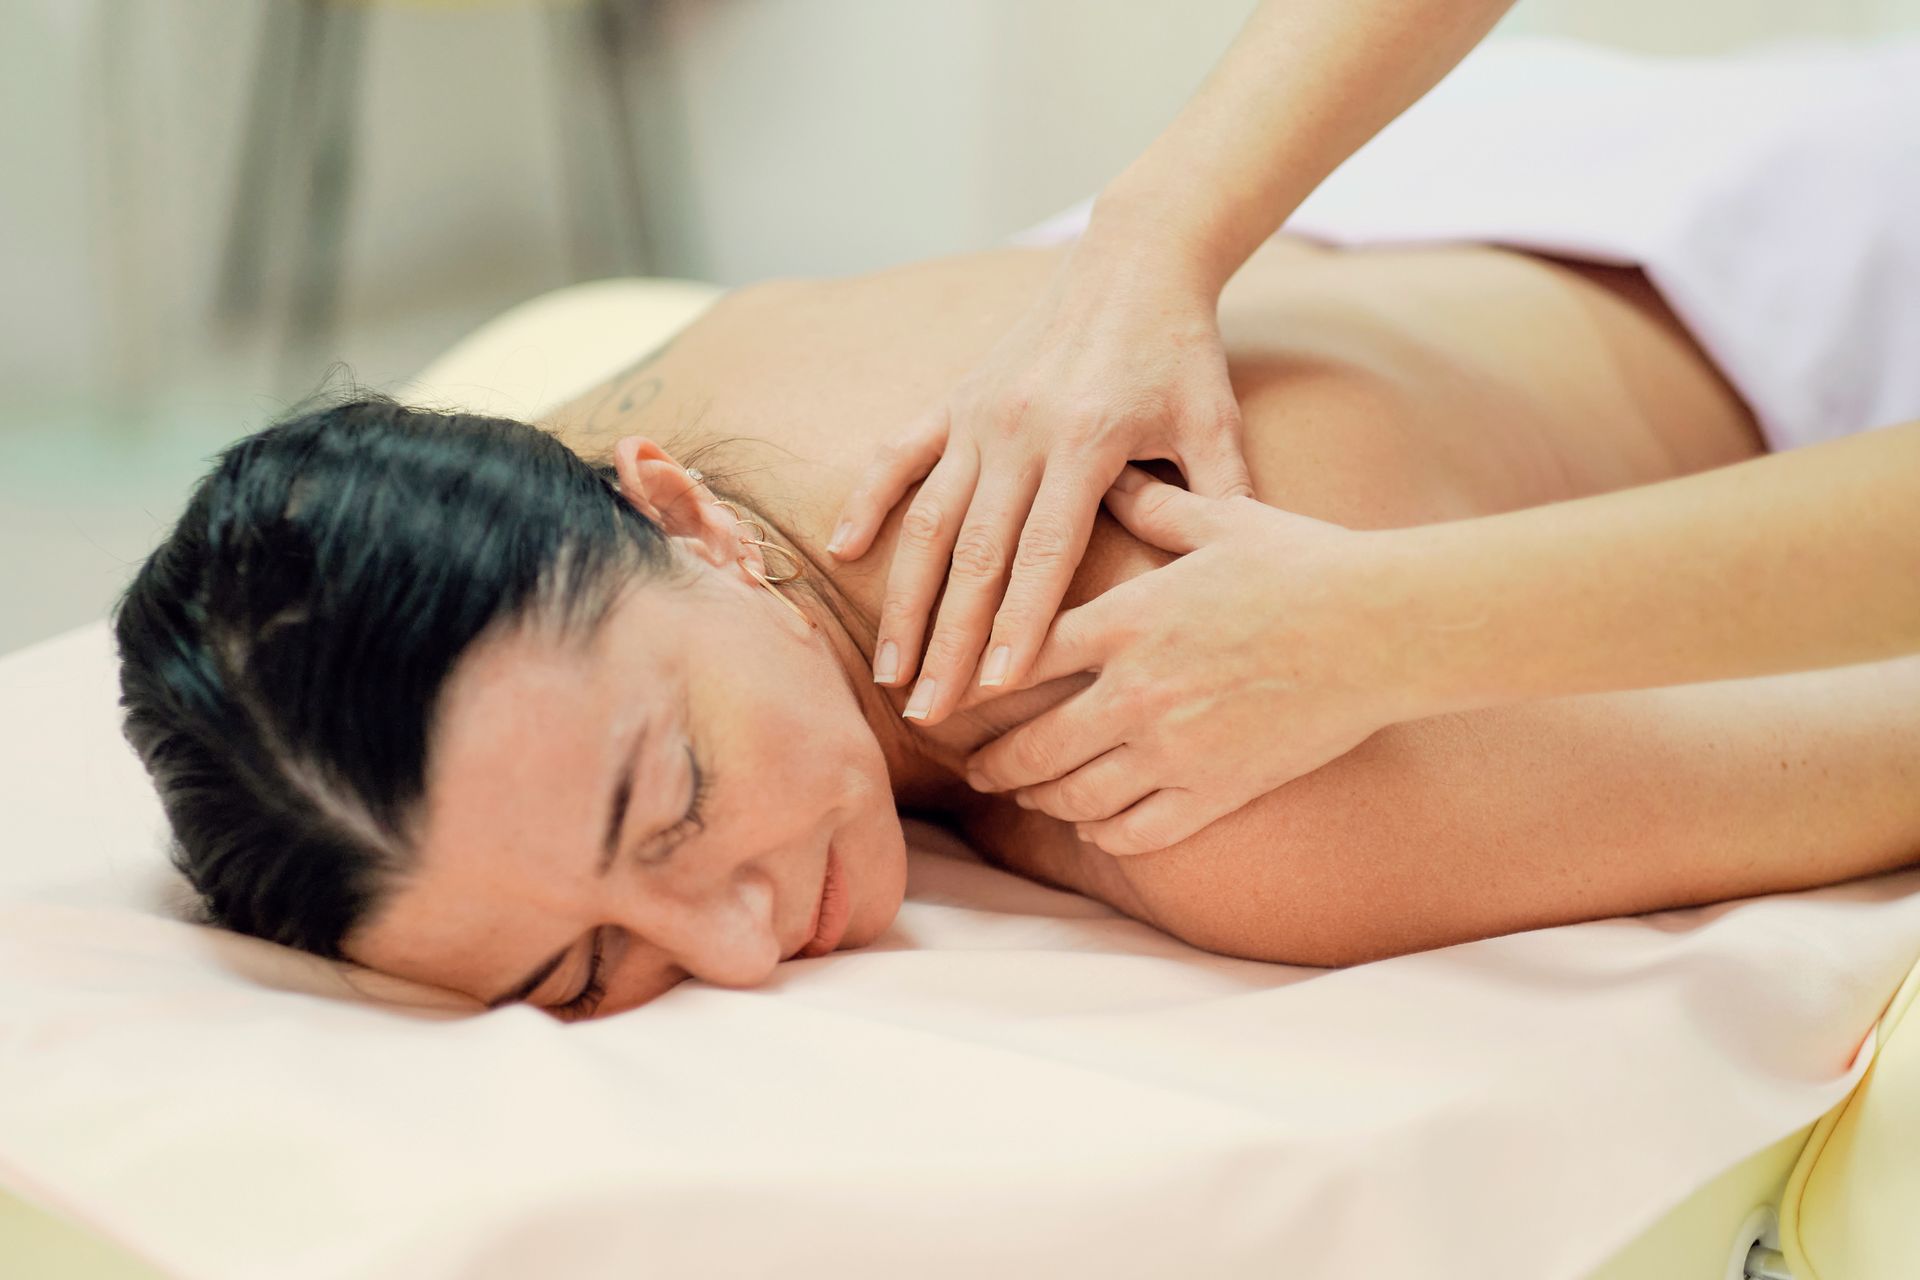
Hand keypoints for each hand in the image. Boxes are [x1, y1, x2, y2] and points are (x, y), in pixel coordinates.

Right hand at [826, 230, 1252, 726]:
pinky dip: (868, 503)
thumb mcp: (1213, 424)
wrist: (1135, 259)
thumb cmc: (1182, 351)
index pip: (1044, 553)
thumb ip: (1220, 502)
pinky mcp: (954, 399)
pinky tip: (845, 555)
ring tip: (892, 670)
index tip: (998, 691)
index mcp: (1087, 441)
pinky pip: (898, 456)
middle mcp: (1020, 430)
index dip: (1020, 624)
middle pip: (977, 555)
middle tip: (931, 713)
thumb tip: (1236, 593)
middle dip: (951, 640)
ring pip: (930, 521)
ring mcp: (978, 415)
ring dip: (906, 600)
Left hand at [964, 468, 1426, 854]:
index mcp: (1126, 620)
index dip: (973, 680)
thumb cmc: (1304, 563)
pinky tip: (1092, 823)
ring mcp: (1175, 749)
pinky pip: (1138, 828)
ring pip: (1077, 795)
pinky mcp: (1217, 790)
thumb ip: (1152, 506)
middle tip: (972, 768)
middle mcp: (1136, 691)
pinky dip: (1104, 832)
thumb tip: (1111, 475)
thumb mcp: (1220, 520)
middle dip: (993, 763)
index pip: (1017, 658)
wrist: (1383, 628)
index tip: (947, 695)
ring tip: (1024, 796)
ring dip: (1040, 800)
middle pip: (1034, 745)